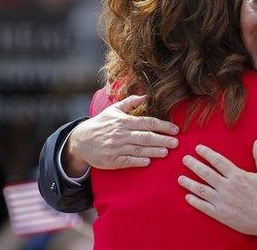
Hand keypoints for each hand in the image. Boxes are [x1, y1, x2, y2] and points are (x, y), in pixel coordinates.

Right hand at [63, 95, 179, 175]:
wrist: (80, 140)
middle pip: (146, 137)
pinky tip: (148, 161)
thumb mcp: (113, 110)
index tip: (175, 129)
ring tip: (166, 152)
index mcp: (123, 121)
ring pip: (138, 150)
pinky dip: (138, 161)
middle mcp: (121, 134)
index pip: (147, 123)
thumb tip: (146, 95)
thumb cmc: (101, 124)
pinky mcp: (111, 160)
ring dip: (154, 151)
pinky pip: (127, 161)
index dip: (163, 126)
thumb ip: (130, 102)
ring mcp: (116, 148)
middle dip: (162, 140)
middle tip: (176, 143)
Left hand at [178, 140, 256, 245]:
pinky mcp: (221, 214)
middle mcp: (227, 187)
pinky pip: (204, 207)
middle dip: (193, 165)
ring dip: (189, 183)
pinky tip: (187, 197)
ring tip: (180, 178)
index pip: (217, 161)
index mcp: (237, 175)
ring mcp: (222, 201)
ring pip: (201, 190)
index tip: (197, 148)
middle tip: (184, 159)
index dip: (206, 153)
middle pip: (205, 173)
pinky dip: (194, 201)